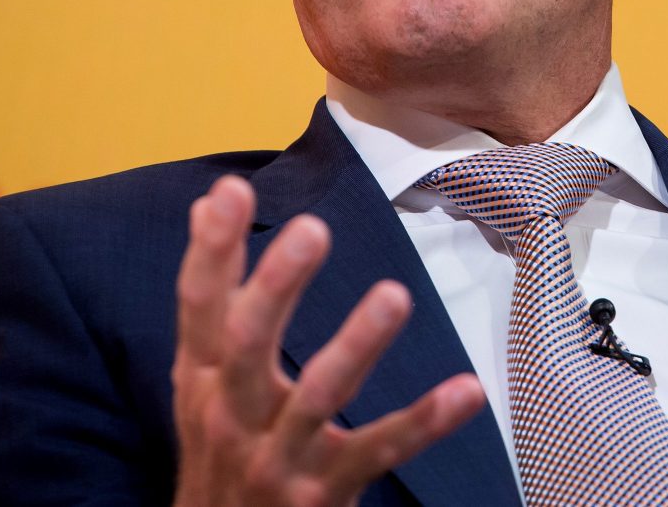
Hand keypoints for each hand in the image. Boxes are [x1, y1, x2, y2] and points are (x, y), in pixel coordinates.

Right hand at [172, 175, 485, 505]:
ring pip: (319, 397)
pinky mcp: (325, 490)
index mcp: (202, 376)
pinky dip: (424, 421)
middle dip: (278, 287)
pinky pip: (380, 450)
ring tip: (393, 294)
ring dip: (357, 345)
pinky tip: (466, 390)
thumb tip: (209, 204)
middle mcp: (231, 413)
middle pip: (248, 345)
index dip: (213, 250)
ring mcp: (278, 456)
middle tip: (312, 228)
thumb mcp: (202, 372)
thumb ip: (213, 292)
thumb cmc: (223, 441)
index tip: (230, 191)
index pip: (200, 305)